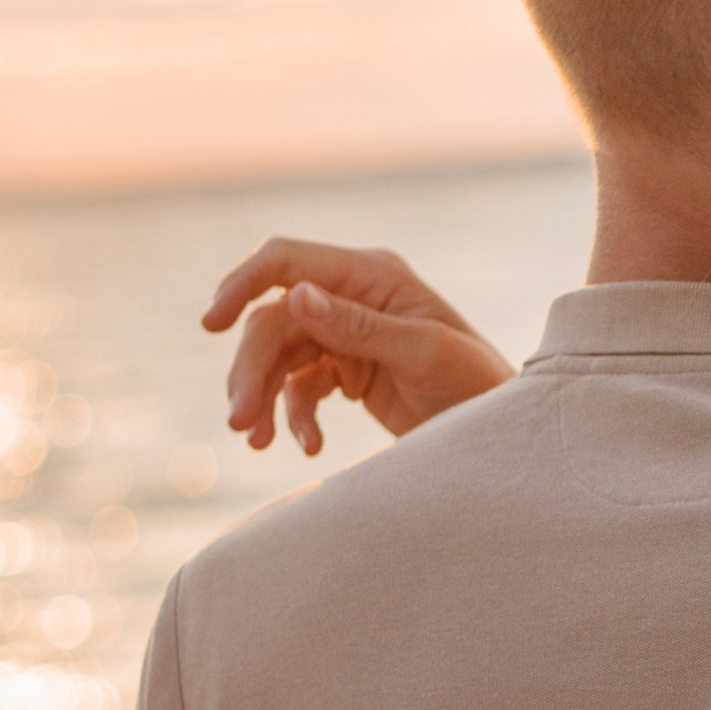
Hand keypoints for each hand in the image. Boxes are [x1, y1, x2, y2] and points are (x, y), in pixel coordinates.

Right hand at [204, 241, 516, 455]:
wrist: (501, 433)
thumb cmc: (478, 385)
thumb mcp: (425, 355)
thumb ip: (361, 328)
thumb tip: (297, 297)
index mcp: (371, 275)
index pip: (286, 261)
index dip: (241, 284)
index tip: (209, 325)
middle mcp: (352, 297)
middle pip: (272, 321)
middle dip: (250, 369)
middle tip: (238, 422)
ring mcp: (346, 335)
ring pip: (277, 358)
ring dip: (261, 397)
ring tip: (255, 441)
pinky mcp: (345, 372)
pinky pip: (299, 389)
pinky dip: (294, 417)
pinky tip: (309, 447)